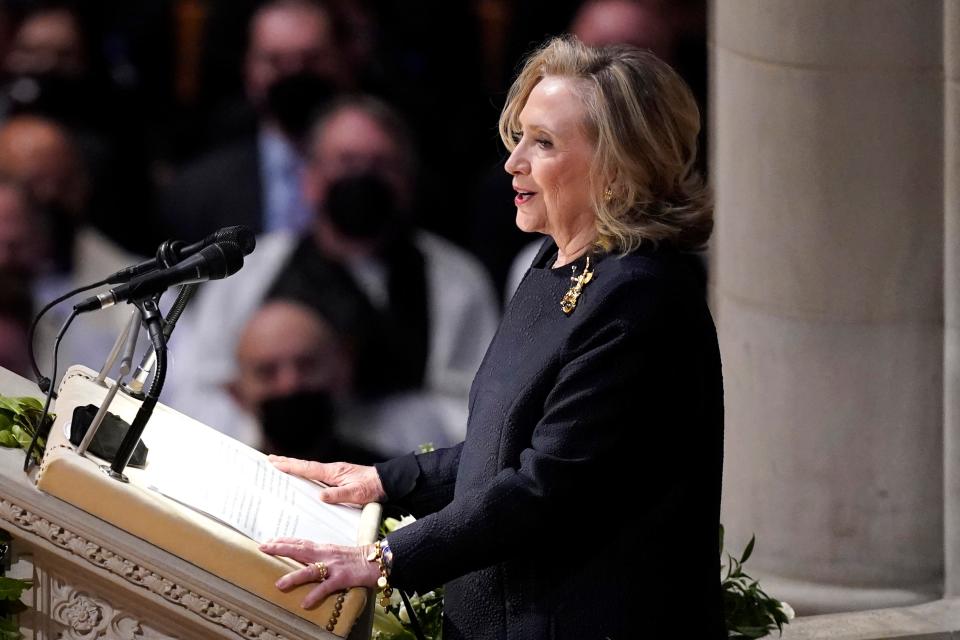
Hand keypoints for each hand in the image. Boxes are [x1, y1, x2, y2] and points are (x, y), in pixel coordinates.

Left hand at [259, 538, 379, 608]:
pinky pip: (326, 587)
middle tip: (264, 548)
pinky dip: (315, 595)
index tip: (268, 541)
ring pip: (310, 571)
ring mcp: (333, 566)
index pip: (300, 542)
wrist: (378, 560)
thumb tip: (306, 560)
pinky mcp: (342, 578)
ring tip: (279, 584)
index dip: (283, 541)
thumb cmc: (357, 558)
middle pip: (299, 550)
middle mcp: (326, 554)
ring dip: (294, 577)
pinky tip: (305, 603)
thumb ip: (321, 555)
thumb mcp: (336, 553)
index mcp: (324, 548)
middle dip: (280, 548)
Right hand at [268, 455, 385, 505]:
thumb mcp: (356, 494)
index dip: (290, 466)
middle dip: (287, 463)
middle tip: (269, 459)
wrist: (387, 483)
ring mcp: (334, 474)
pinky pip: (316, 475)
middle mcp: (332, 471)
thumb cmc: (373, 488)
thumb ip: (338, 495)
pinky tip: (302, 478)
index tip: (274, 462)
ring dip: (294, 468)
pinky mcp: (338, 478)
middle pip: (305, 466)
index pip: (307, 468)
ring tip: (280, 466)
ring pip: (309, 470)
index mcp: (333, 472)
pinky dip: (305, 474)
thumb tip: (320, 496)